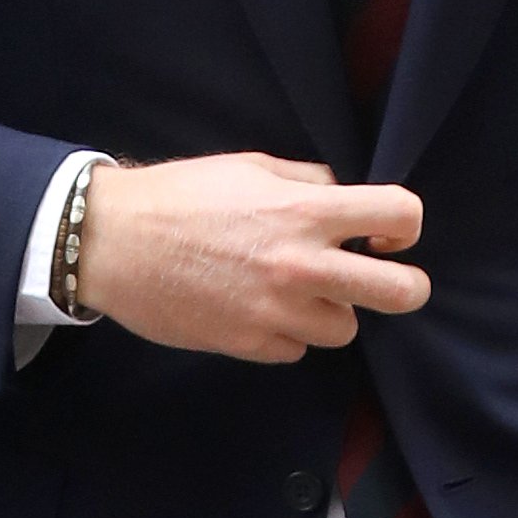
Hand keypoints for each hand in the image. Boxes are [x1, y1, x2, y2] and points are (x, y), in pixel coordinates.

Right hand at [74, 153, 428, 361]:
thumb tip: (342, 198)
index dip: (405, 225)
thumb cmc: (177, 196)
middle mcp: (301, 265)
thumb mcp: (248, 167)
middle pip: (401, 292)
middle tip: (380, 280)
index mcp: (304, 211)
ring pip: (344, 329)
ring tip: (292, 293)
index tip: (386, 235)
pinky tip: (254, 309)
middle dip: (404, 286)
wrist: (111, 243)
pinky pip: (296, 349)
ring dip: (328, 312)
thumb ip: (305, 182)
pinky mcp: (250, 344)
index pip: (400, 215)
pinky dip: (285, 333)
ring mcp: (277, 312)